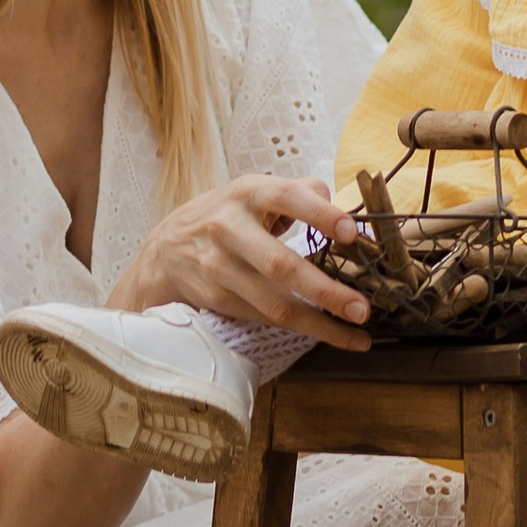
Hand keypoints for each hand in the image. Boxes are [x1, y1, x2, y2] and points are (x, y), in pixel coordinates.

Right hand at [107, 173, 373, 349]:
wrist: (164, 250)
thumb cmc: (226, 218)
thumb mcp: (252, 193)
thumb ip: (296, 191)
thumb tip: (337, 201)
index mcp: (246, 194)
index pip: (285, 197)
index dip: (318, 214)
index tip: (350, 233)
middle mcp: (228, 227)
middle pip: (279, 264)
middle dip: (324, 290)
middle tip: (361, 309)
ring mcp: (217, 266)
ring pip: (272, 303)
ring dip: (318, 323)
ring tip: (356, 335)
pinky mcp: (215, 297)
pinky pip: (262, 317)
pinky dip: (298, 329)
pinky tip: (328, 334)